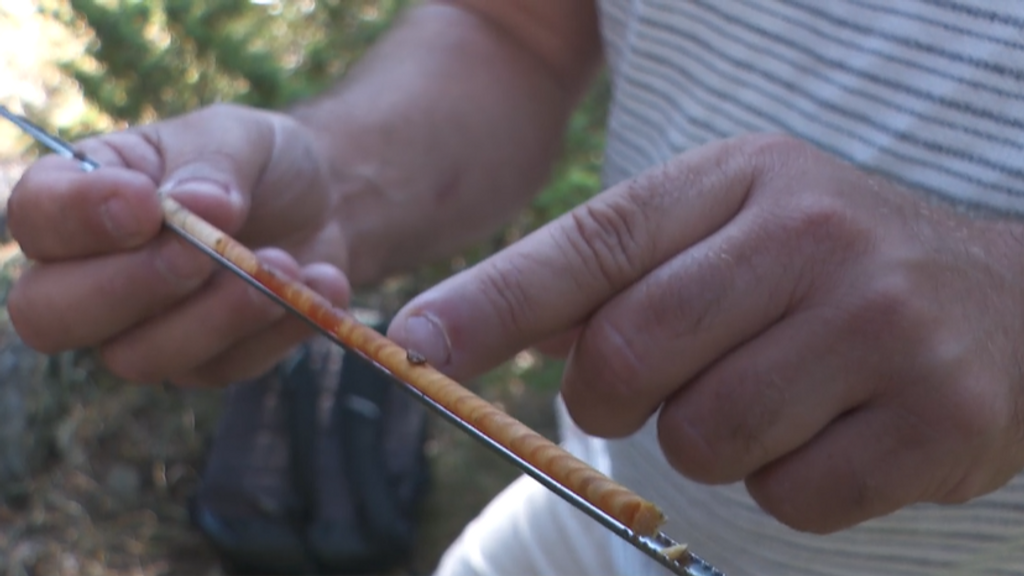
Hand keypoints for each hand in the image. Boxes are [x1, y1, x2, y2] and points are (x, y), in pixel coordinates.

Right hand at [7, 104, 350, 385]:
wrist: (325, 206)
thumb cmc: (258, 164)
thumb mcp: (239, 137)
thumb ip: (212, 163)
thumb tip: (198, 206)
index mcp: (80, 197)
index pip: (37, 220)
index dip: (79, 219)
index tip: (148, 204)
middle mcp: (89, 276)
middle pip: (50, 315)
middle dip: (133, 286)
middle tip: (203, 252)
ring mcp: (142, 331)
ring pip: (139, 358)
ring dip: (218, 314)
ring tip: (284, 263)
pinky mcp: (206, 364)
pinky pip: (226, 368)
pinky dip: (281, 326)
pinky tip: (320, 281)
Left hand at [388, 134, 1023, 532]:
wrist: (1006, 301)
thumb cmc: (831, 268)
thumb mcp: (728, 230)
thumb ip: (611, 274)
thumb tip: (468, 330)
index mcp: (742, 180)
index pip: (590, 245)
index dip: (492, 304)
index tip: (413, 346)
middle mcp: (812, 237)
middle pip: (628, 357)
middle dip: (615, 398)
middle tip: (657, 386)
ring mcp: (881, 327)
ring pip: (703, 440)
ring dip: (710, 442)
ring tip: (772, 397)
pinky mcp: (933, 422)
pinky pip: (787, 498)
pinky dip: (787, 484)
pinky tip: (835, 433)